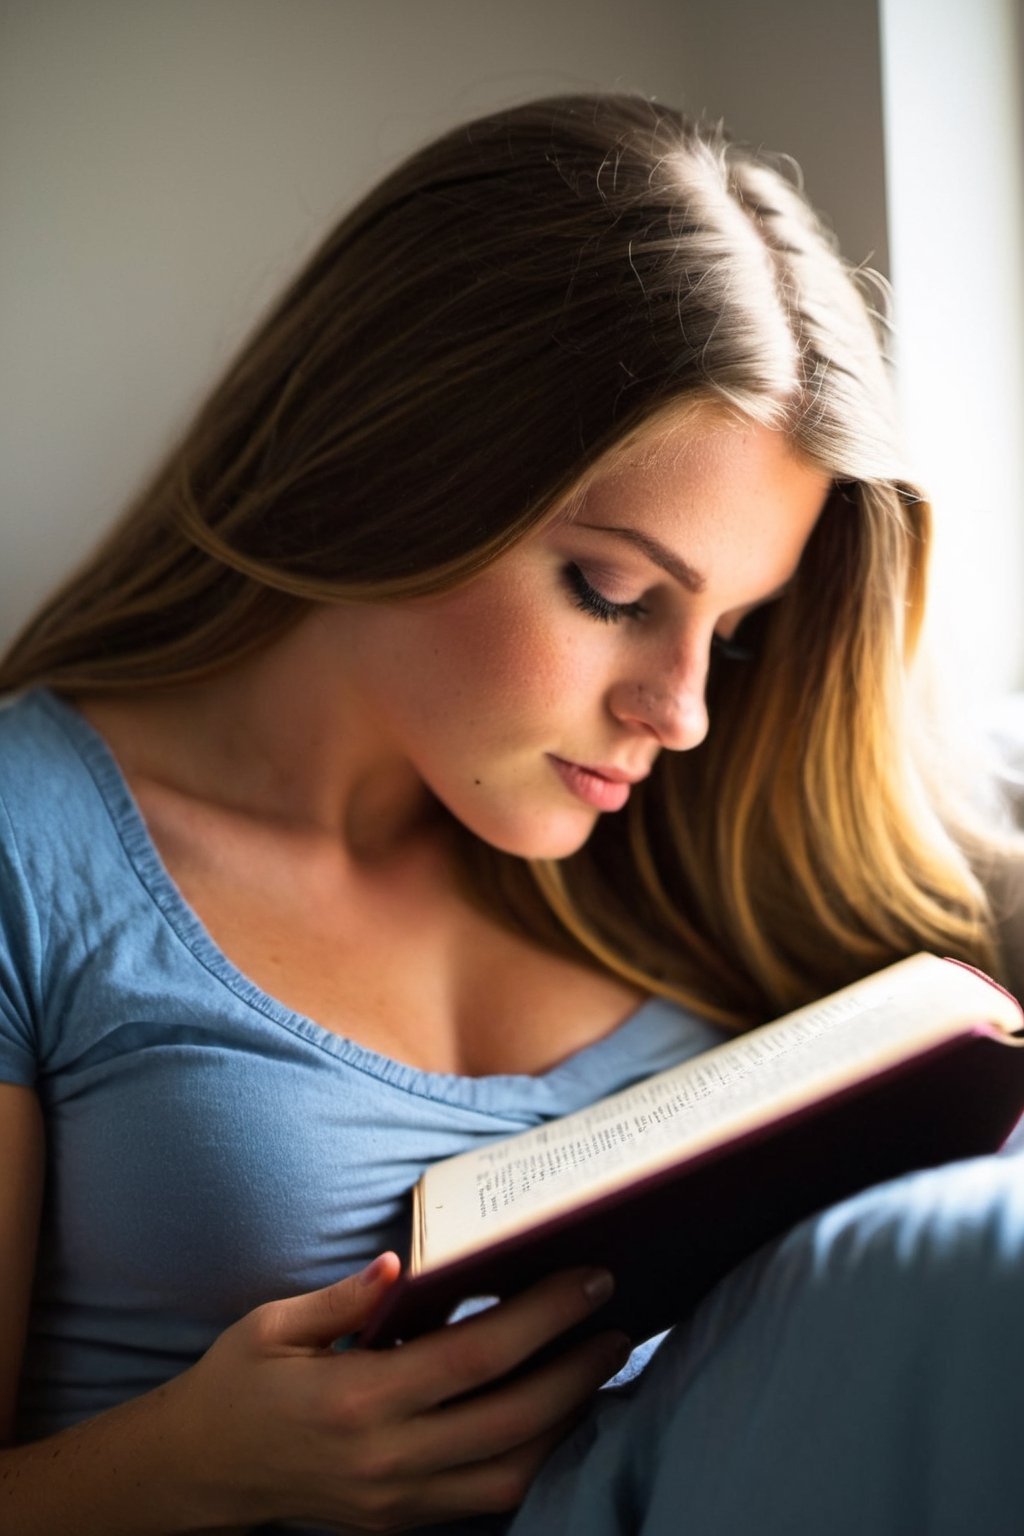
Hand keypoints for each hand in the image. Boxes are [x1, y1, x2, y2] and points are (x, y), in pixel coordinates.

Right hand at [171, 1254, 628, 1531]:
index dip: (543, 1319)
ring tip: (603, 1369)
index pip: (475, 1357)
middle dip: (577, 1370)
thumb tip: (403, 1264)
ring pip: (511, 1474)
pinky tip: (558, 1417)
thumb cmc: (237, 1384)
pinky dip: (533, 1459)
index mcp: (356, 1397)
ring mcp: (397, 1500)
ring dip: (569, 1422)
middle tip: (619, 1324)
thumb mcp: (272, 1326)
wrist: (198, 1475)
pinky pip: (486, 1500)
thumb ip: (343, 1298)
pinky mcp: (401, 1523)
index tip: (589, 1280)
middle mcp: (386, 1458)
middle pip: (511, 1419)